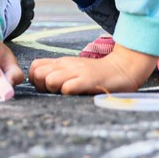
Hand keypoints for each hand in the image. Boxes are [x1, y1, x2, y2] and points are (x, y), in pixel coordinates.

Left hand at [28, 42, 157, 94]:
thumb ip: (59, 73)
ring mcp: (77, 72)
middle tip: (54, 92)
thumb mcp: (74, 69)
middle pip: (38, 74)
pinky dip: (67, 93)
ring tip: (66, 93)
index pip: (35, 66)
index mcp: (62, 62)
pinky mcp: (88, 80)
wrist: (123, 68)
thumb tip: (42, 84)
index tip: (45, 87)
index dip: (35, 79)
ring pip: (49, 80)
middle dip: (41, 86)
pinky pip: (67, 87)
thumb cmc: (97, 74)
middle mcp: (67, 65)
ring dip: (54, 90)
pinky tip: (76, 95)